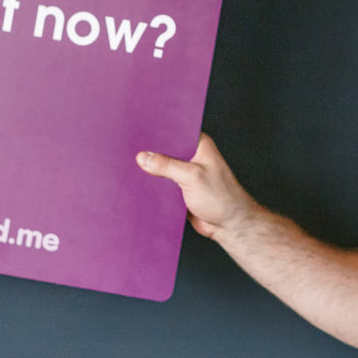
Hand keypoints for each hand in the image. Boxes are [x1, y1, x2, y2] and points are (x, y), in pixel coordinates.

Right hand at [136, 133, 255, 238]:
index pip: (174, 132)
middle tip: (128, 151)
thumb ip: (167, 166)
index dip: (157, 131)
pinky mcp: (181, 191)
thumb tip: (143, 157)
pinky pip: (162, 186)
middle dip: (150, 153)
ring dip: (150, 172)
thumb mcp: (192, 176)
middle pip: (165, 151)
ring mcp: (186, 175)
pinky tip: (137, 186)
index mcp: (200, 145)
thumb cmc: (221, 198)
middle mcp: (193, 157)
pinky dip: (153, 187)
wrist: (230, 226)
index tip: (137, 130)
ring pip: (162, 169)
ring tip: (127, 168)